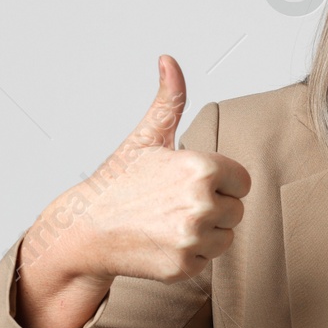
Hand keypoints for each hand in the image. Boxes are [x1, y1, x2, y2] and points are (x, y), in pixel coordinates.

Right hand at [27, 54, 250, 287]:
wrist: (85, 230)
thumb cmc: (119, 182)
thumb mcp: (146, 138)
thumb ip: (169, 100)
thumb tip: (168, 61)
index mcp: (201, 167)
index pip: (242, 181)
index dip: (220, 182)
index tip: (190, 183)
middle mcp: (200, 203)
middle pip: (236, 209)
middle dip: (212, 207)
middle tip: (172, 204)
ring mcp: (192, 238)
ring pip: (226, 237)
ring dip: (204, 233)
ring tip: (167, 222)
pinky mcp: (184, 266)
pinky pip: (207, 260)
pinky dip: (189, 255)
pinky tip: (161, 242)